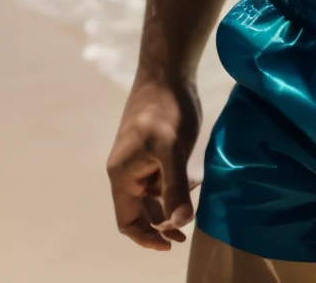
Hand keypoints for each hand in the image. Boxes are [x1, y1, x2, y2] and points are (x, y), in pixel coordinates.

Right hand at [106, 74, 201, 249]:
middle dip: (162, 224)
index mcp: (122, 175)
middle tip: (186, 232)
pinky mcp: (153, 148)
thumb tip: (181, 222)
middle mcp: (127, 170)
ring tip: (193, 205)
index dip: (146, 237)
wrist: (168, 71)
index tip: (170, 244)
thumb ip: (175, 187)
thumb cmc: (165, 108)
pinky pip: (161, 178)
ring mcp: (140, 159)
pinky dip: (175, 186)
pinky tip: (194, 182)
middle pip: (140, 212)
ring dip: (170, 205)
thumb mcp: (171, 149)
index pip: (128, 221)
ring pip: (152, 195)